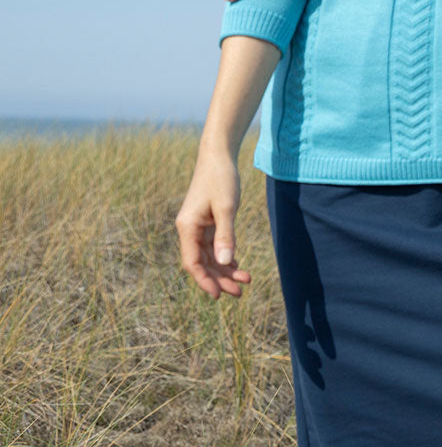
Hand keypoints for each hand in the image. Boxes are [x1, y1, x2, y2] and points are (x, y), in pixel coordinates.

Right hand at [175, 149, 251, 299]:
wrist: (218, 155)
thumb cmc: (221, 178)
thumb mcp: (226, 207)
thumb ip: (225, 235)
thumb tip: (225, 263)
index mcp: (188, 227)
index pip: (192, 263)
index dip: (205, 281)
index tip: (219, 295)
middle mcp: (189, 229)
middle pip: (202, 263)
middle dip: (220, 279)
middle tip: (240, 292)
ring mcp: (197, 226)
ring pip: (209, 256)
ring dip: (225, 269)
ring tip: (245, 280)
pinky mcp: (206, 221)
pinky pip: (213, 246)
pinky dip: (225, 256)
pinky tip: (237, 264)